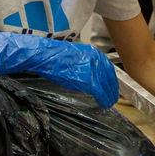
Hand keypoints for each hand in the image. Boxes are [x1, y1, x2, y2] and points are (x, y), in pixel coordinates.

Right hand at [0, 32, 118, 107]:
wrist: (41, 55)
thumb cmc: (51, 56)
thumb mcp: (70, 57)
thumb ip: (82, 64)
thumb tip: (89, 75)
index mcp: (90, 52)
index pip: (107, 67)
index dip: (111, 79)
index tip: (112, 86)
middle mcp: (93, 58)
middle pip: (110, 76)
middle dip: (113, 88)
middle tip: (114, 97)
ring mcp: (90, 67)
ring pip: (106, 84)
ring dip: (109, 94)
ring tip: (109, 102)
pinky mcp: (86, 78)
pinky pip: (99, 90)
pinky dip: (103, 98)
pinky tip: (104, 103)